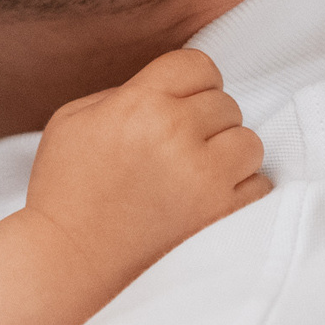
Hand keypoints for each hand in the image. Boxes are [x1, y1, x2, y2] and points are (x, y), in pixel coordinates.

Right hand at [25, 47, 267, 287]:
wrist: (69, 259)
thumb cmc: (64, 188)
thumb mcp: (73, 119)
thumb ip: (122, 94)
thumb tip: (165, 92)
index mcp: (140, 104)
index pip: (198, 65)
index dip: (191, 82)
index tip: (180, 102)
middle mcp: (177, 134)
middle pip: (226, 103)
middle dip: (205, 119)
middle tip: (179, 144)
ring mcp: (205, 178)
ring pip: (250, 142)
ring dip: (229, 152)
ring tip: (199, 169)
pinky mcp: (221, 216)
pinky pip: (260, 185)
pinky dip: (241, 189)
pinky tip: (210, 196)